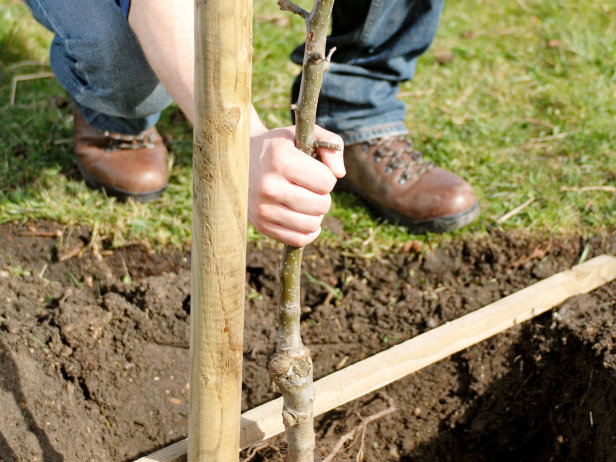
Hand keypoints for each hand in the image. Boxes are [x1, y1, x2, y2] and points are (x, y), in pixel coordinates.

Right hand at [248, 125, 344, 246]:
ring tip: (305, 200)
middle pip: (322, 205)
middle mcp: (268, 186)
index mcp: (280, 160)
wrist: (240, 158)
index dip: (326, 176)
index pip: (326, 182)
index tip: (313, 170)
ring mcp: (262, 208)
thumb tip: (340, 173)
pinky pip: (298, 240)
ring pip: (312, 224)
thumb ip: (331, 145)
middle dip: (322, 195)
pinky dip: (307, 231)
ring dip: (316, 213)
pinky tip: (303, 216)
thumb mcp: (304, 134)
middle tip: (309, 186)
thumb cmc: (280, 146)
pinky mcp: (260, 225)